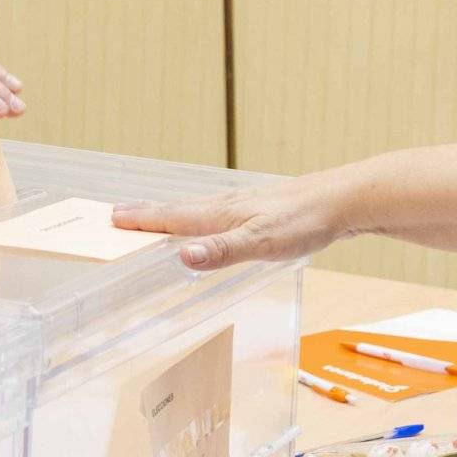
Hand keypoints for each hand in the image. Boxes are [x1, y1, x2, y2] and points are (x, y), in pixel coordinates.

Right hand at [112, 170, 362, 270]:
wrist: (344, 200)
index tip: (112, 219)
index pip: (172, 218)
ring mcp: (245, 207)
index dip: (142, 221)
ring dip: (171, 214)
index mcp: (221, 214)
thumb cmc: (305, 221)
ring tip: (155, 217)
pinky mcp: (262, 211)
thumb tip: (182, 256)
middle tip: (119, 214)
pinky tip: (212, 223)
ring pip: (199, 210)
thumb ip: (223, 251)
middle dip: (148, 214)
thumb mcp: (262, 242)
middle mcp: (228, 206)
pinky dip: (200, 219)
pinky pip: (219, 215)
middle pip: (179, 210)